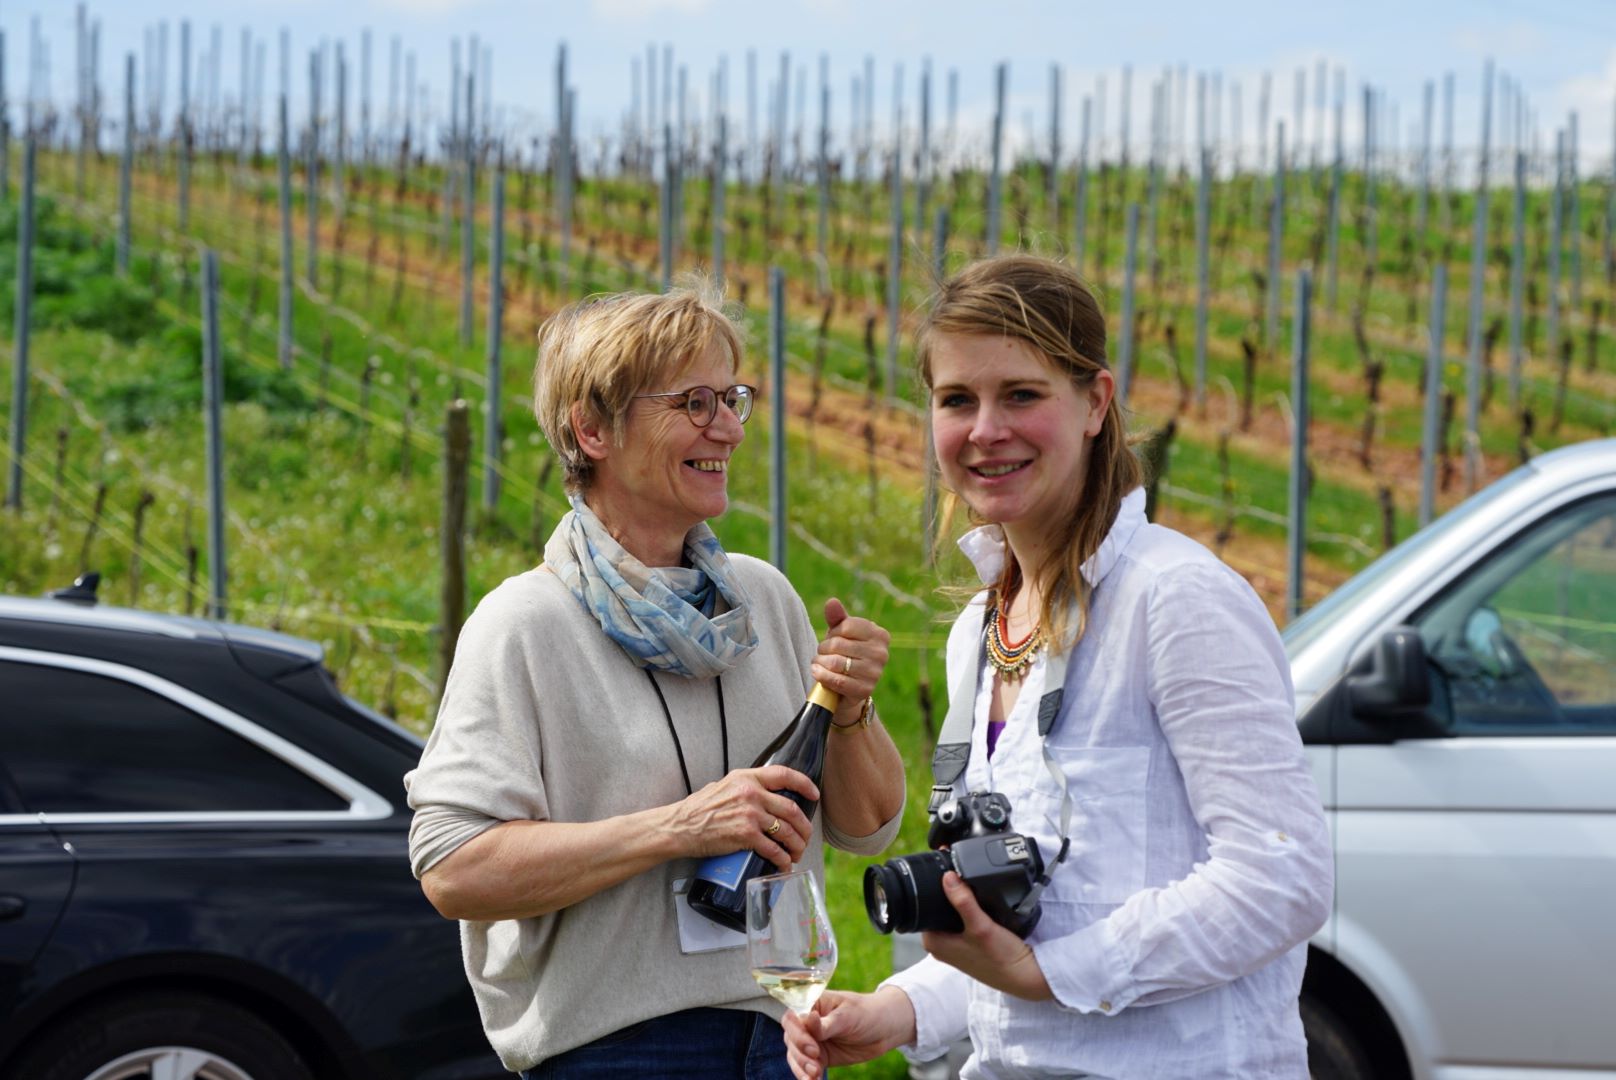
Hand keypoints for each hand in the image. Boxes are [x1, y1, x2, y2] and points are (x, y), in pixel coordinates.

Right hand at [663, 765, 817, 871]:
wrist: (680, 827)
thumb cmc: (698, 809)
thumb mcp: (723, 786)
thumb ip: (744, 787)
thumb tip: (763, 793)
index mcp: (747, 778)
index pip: (785, 775)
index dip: (805, 785)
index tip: (815, 794)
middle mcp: (752, 793)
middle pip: (792, 809)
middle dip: (804, 827)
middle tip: (806, 837)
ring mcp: (751, 815)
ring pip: (787, 831)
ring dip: (797, 845)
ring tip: (797, 853)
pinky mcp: (746, 836)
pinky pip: (774, 850)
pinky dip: (783, 859)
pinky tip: (784, 864)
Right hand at [782, 987, 916, 1079]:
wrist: (885, 1030)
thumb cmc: (866, 1013)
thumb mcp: (848, 1016)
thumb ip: (826, 1023)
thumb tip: (807, 1018)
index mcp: (812, 1005)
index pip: (793, 1019)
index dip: (798, 1034)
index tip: (812, 1047)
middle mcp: (807, 1024)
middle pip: (791, 1040)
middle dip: (800, 1055)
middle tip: (815, 1065)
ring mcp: (812, 1041)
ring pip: (796, 1057)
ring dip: (802, 1069)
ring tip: (813, 1078)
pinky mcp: (819, 1058)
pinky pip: (807, 1069)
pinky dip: (807, 1077)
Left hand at [810, 598, 890, 711]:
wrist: (849, 688)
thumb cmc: (845, 654)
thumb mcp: (841, 633)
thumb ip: (837, 617)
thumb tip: (832, 602)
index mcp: (880, 635)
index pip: (846, 626)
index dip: (833, 632)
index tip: (832, 638)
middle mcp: (881, 653)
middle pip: (838, 644)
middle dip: (824, 648)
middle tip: (822, 653)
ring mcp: (875, 673)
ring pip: (836, 663)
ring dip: (820, 662)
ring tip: (818, 662)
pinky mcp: (865, 690)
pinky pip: (836, 680)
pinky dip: (822, 675)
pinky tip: (817, 672)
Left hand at [921, 872, 1053, 1000]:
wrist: (1024, 976)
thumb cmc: (1001, 958)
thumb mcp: (981, 926)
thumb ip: (963, 901)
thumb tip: (948, 877)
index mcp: (934, 943)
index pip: (924, 908)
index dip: (936, 891)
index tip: (949, 877)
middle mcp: (941, 946)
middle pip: (938, 910)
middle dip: (951, 896)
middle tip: (965, 883)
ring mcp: (955, 946)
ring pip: (952, 916)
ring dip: (962, 905)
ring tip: (975, 895)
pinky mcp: (969, 945)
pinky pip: (964, 923)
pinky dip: (971, 914)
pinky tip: (982, 908)